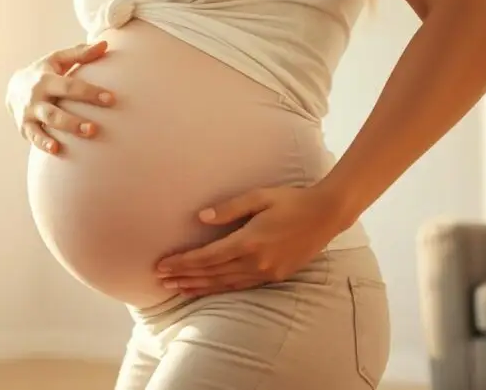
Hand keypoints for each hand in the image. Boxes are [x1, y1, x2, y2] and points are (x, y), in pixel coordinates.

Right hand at [6, 41, 114, 153]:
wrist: (13, 88)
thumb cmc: (44, 72)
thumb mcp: (58, 60)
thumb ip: (81, 53)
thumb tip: (105, 44)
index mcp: (46, 79)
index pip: (70, 86)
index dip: (90, 92)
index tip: (110, 99)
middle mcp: (36, 97)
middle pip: (55, 110)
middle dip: (74, 120)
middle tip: (95, 129)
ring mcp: (28, 113)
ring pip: (46, 124)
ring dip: (64, 131)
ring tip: (82, 138)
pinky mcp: (24, 127)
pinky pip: (34, 137)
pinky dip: (43, 143)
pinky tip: (56, 150)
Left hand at [154, 185, 351, 296]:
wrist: (326, 215)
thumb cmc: (291, 201)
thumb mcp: (259, 197)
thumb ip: (229, 209)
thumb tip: (201, 218)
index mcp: (249, 242)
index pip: (207, 258)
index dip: (182, 263)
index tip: (162, 265)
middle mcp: (255, 262)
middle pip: (211, 274)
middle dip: (183, 277)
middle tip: (159, 281)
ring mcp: (265, 272)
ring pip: (223, 284)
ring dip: (197, 287)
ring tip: (175, 289)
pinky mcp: (274, 276)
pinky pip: (239, 286)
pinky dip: (219, 289)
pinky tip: (206, 289)